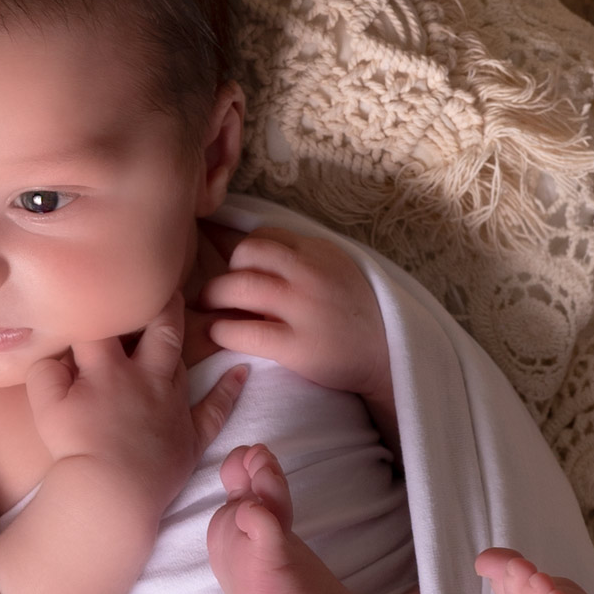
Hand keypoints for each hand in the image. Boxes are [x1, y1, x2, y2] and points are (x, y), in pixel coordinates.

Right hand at [24, 289, 247, 518]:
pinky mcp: (189, 435)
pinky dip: (228, 391)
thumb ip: (46, 370)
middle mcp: (146, 377)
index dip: (106, 303)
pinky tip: (242, 372)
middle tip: (165, 286)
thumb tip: (56, 353)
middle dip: (162, 304)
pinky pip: (215, 409)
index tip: (109, 288)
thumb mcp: (44, 403)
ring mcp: (172, 405)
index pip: (106, 323)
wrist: (109, 491)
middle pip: (160, 329)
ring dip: (188, 341)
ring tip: (193, 320)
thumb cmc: (74, 447)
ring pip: (183, 363)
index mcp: (108, 367)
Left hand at [200, 228, 390, 402]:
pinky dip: (222, 331)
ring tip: (209, 310)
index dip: (241, 254)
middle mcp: (312, 273)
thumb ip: (297, 259)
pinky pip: (245, 332)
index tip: (236, 273)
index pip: (264, 235)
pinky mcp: (298, 346)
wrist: (384, 358)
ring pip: (239, 286)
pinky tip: (219, 334)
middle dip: (223, 271)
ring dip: (212, 297)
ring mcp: (305, 308)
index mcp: (319, 251)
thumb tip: (236, 240)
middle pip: (246, 253)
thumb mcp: (332, 271)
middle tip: (216, 292)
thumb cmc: (350, 315)